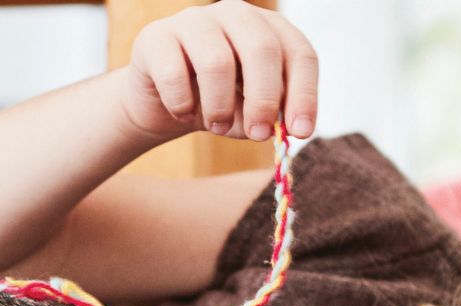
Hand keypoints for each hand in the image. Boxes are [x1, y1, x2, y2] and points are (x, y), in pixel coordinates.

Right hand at [119, 0, 318, 142]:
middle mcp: (235, 14)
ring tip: (216, 127)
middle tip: (258, 135)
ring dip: (220, 107)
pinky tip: (183, 113)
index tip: (300, 133)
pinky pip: (174, 74)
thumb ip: (267, 117)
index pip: (298, 53)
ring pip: (217, 62)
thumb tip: (278, 128)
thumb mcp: (249, 114)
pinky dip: (182, 104)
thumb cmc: (216, 104)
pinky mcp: (157, 36)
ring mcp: (194, 20)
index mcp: (268, 29)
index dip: (304, 94)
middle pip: (262, 48)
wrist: (162, 103)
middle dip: (264, 98)